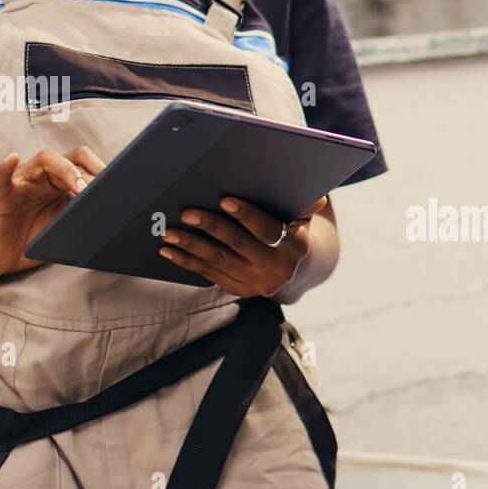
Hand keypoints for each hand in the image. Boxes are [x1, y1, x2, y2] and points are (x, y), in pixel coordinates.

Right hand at [0, 147, 104, 278]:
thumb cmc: (32, 240)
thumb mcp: (64, 227)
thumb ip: (82, 216)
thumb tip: (113, 216)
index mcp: (59, 184)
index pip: (82, 164)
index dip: (100, 170)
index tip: (118, 184)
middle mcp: (42, 178)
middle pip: (68, 158)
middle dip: (89, 171)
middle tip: (103, 189)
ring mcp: (21, 184)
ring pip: (43, 161)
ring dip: (65, 170)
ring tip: (80, 187)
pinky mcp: (1, 197)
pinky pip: (2, 177)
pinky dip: (6, 168)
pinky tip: (11, 159)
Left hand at [158, 195, 328, 298]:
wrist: (296, 271)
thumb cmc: (293, 232)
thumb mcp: (302, 220)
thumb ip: (303, 208)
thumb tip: (318, 198)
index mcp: (293, 247)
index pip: (267, 230)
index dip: (246, 215)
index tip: (224, 200)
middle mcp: (276, 268)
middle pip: (238, 245)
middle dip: (211, 227)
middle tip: (187, 213)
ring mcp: (257, 283)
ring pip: (220, 261)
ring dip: (192, 247)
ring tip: (170, 233)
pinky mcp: (240, 290)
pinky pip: (209, 274)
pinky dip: (188, 262)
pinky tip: (169, 251)